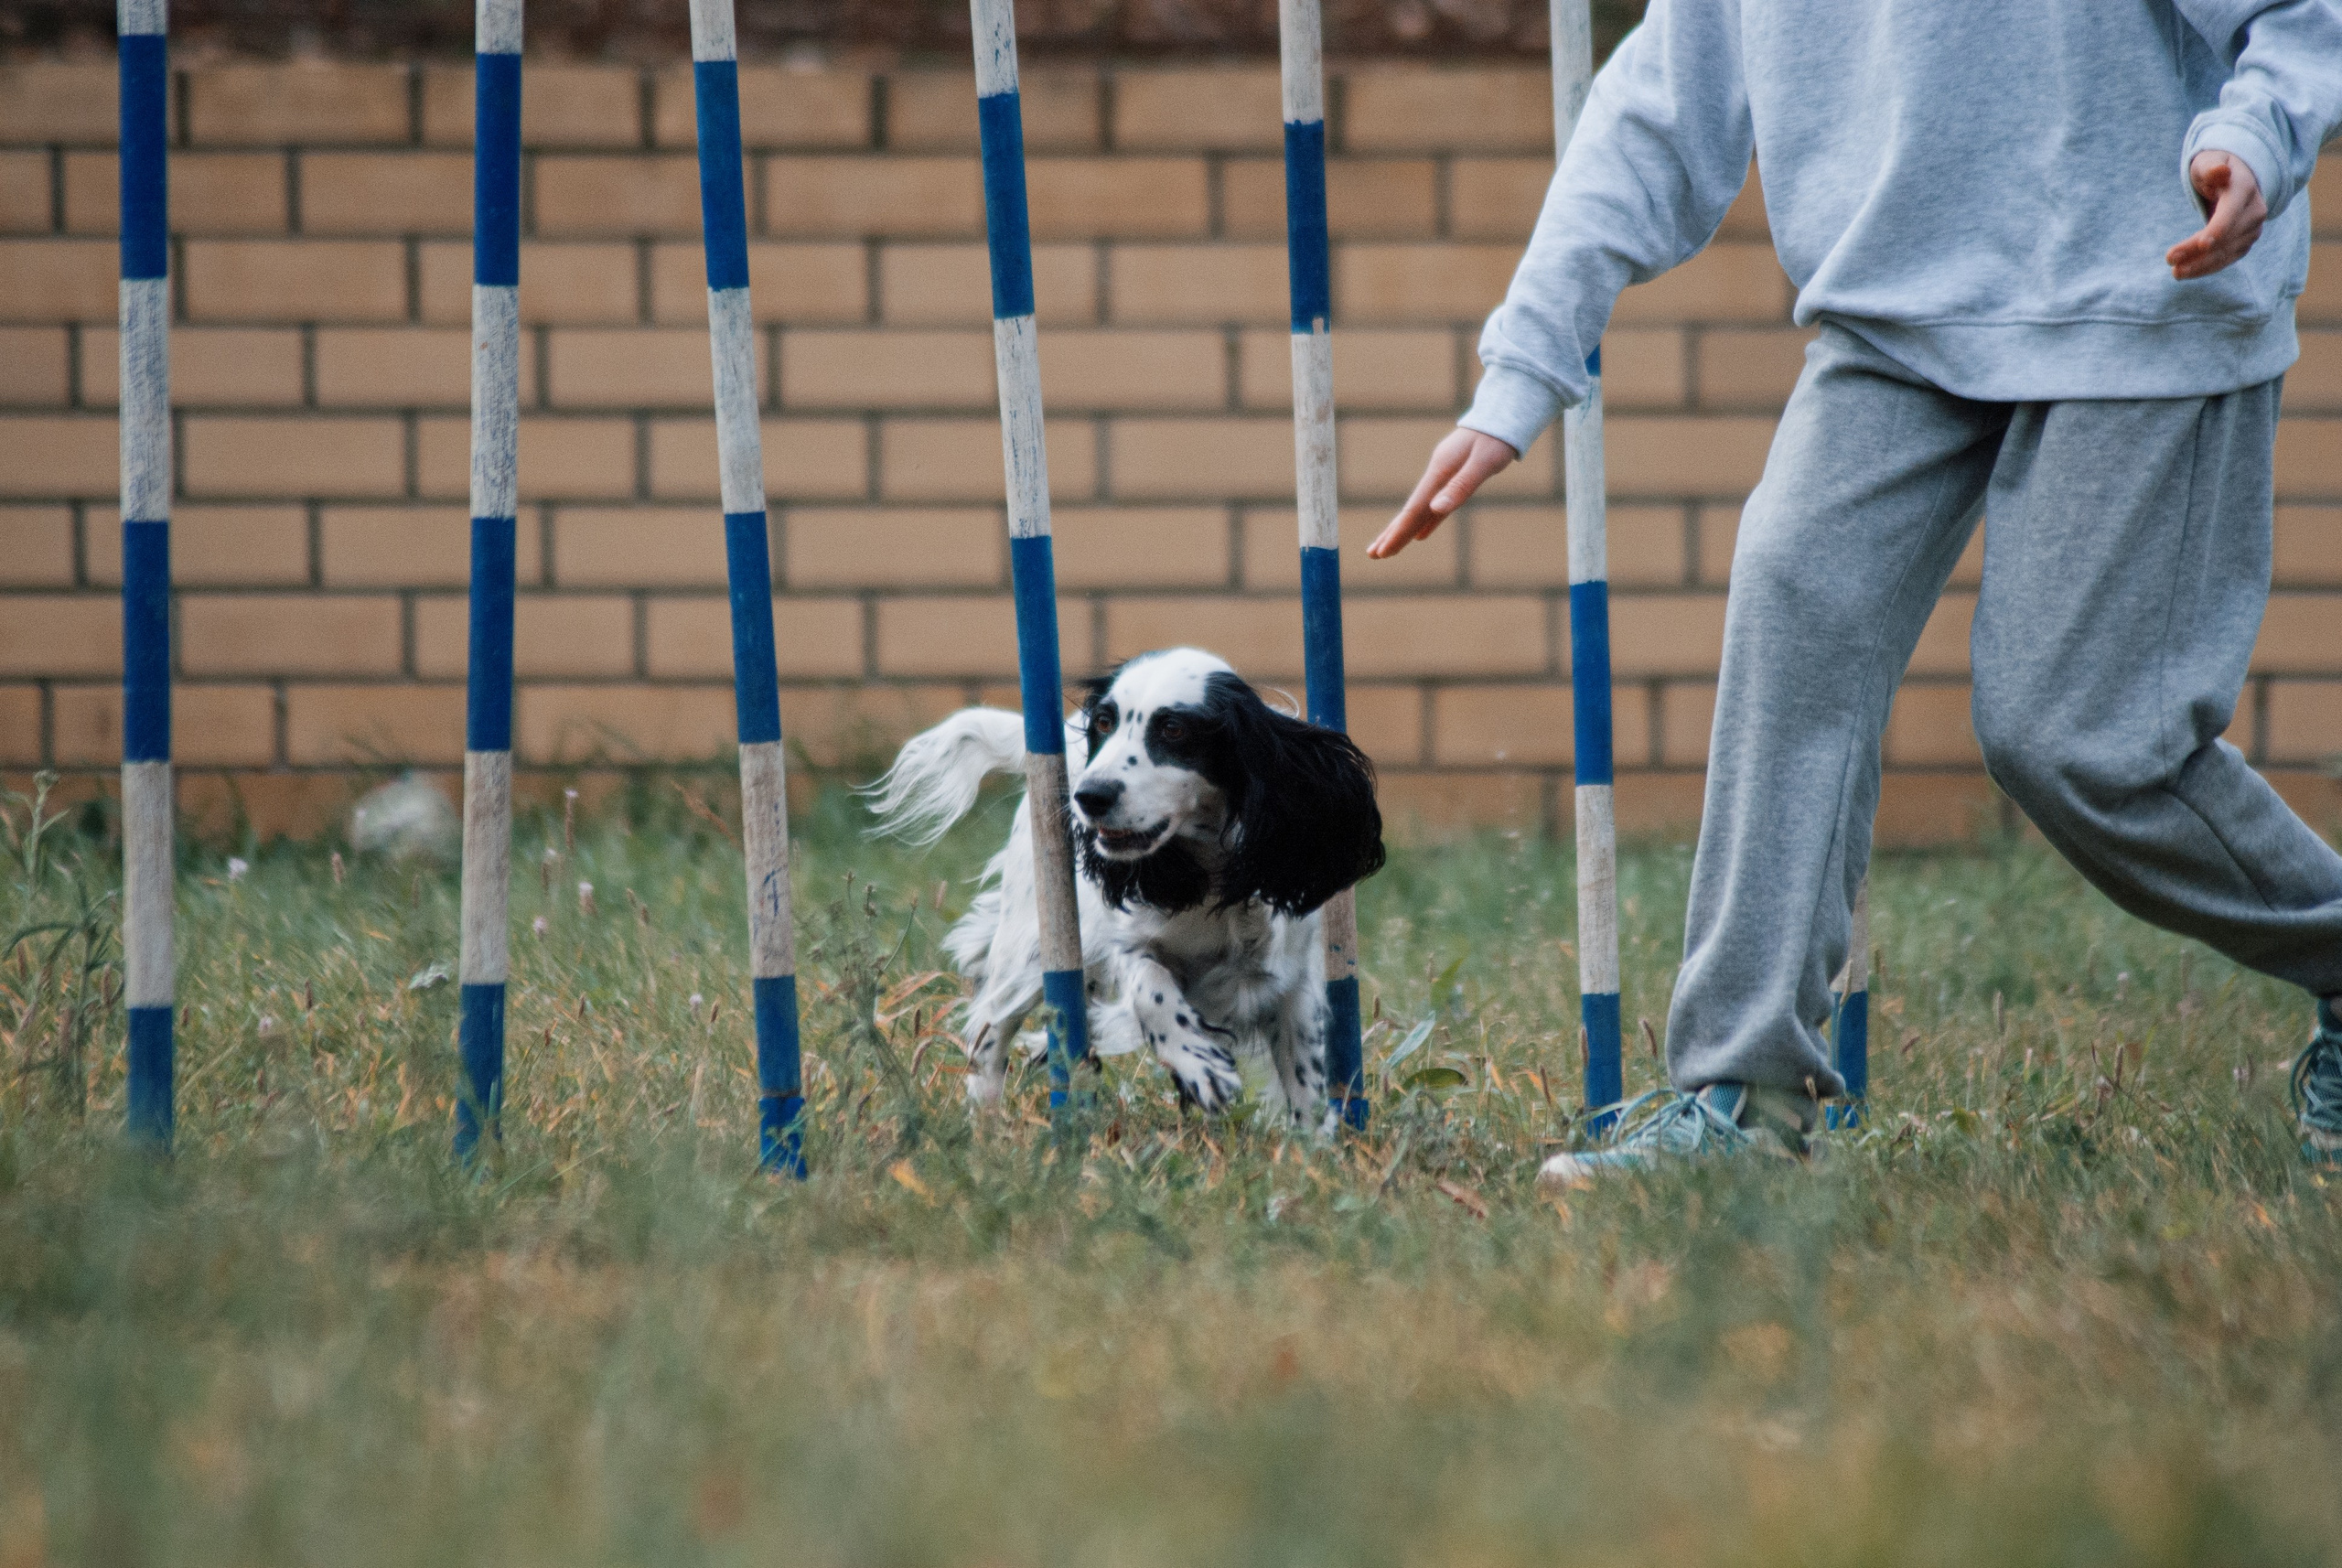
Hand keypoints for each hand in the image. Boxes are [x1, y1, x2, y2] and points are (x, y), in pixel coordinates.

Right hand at [1368, 427, 1517, 558]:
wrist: (1503, 416)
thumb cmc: (1496, 439)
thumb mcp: (1483, 463)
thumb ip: (1460, 486)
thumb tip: (1434, 509)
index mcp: (1440, 473)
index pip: (1414, 509)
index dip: (1398, 531)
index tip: (1383, 551)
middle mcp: (1436, 476)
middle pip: (1410, 510)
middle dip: (1392, 533)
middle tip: (1373, 555)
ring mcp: (1443, 477)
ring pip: (1420, 510)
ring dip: (1403, 529)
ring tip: (1387, 548)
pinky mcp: (1453, 478)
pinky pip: (1435, 506)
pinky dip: (1426, 521)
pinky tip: (1419, 534)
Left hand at [2167, 151, 2266, 280]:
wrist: (2235, 178)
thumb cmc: (2214, 168)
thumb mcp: (2209, 161)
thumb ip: (2212, 167)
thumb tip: (2220, 172)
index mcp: (2245, 188)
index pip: (2232, 213)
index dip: (2218, 229)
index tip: (2201, 244)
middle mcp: (2255, 211)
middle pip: (2226, 237)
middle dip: (2198, 251)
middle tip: (2169, 259)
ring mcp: (2253, 229)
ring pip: (2226, 252)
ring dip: (2200, 265)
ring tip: (2175, 273)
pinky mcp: (2245, 242)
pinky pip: (2226, 259)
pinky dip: (2207, 268)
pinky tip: (2187, 273)